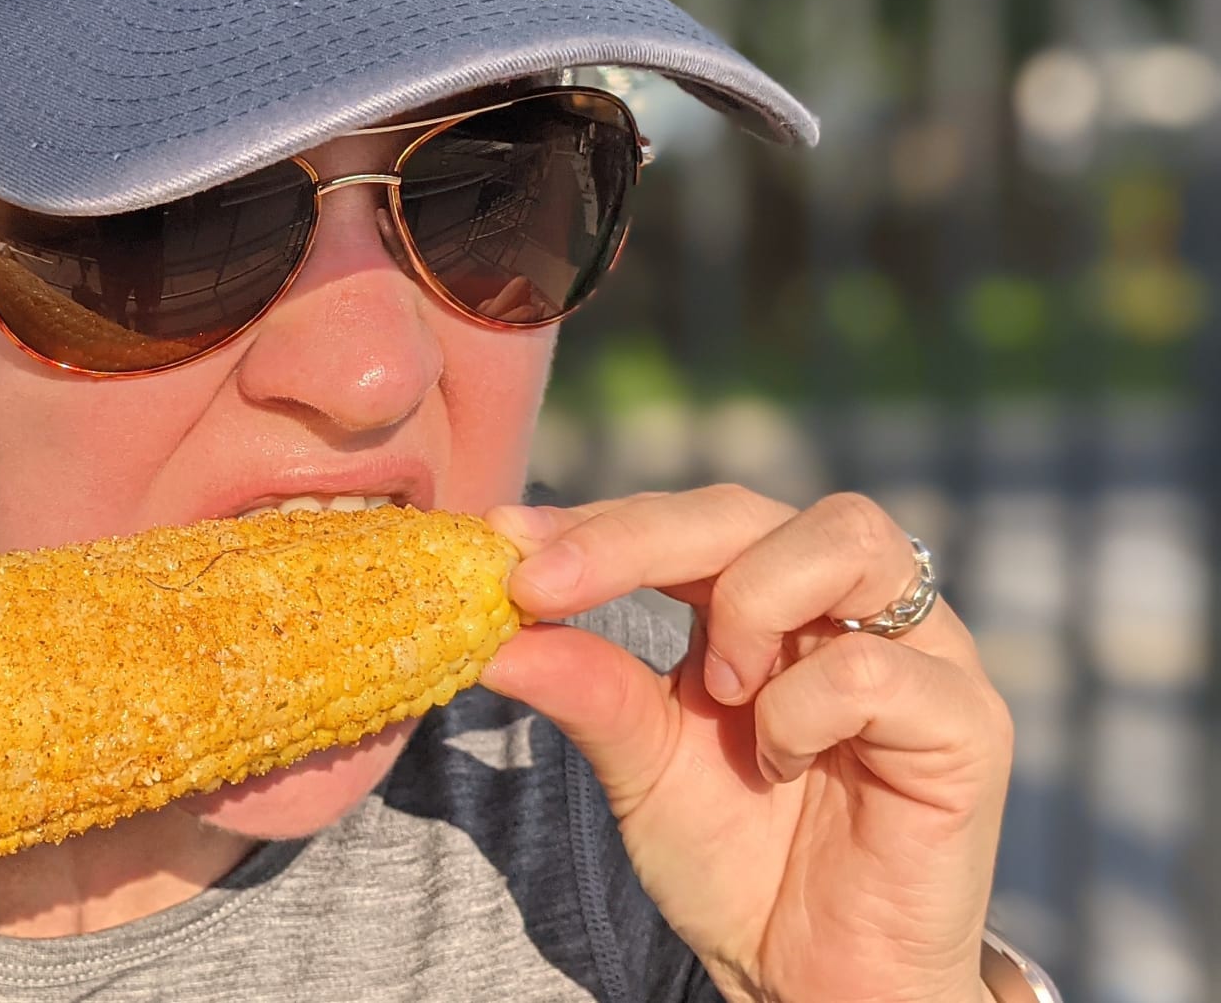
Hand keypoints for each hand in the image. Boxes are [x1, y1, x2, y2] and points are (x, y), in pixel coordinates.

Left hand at [479, 488, 1011, 1002]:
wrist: (812, 977)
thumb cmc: (737, 861)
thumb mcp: (641, 765)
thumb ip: (587, 691)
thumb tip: (496, 635)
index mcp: (767, 600)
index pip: (685, 520)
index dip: (597, 521)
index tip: (503, 538)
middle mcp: (848, 604)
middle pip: (752, 508)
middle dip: (636, 537)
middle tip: (546, 585)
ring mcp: (922, 651)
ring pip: (847, 537)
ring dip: (750, 603)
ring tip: (718, 691)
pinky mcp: (966, 721)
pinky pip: (878, 666)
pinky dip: (803, 707)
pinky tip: (781, 763)